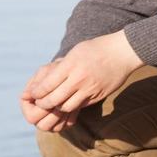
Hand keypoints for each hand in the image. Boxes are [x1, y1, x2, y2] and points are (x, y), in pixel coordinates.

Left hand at [20, 31, 141, 130]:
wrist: (123, 52)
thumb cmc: (97, 48)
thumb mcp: (76, 51)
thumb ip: (60, 67)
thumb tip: (43, 83)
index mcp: (71, 64)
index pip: (46, 86)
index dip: (36, 93)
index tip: (33, 94)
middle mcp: (79, 78)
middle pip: (53, 100)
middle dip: (43, 104)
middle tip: (41, 103)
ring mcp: (89, 88)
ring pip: (65, 107)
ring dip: (57, 107)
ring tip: (54, 103)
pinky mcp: (97, 95)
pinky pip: (79, 106)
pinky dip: (71, 106)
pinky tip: (69, 101)